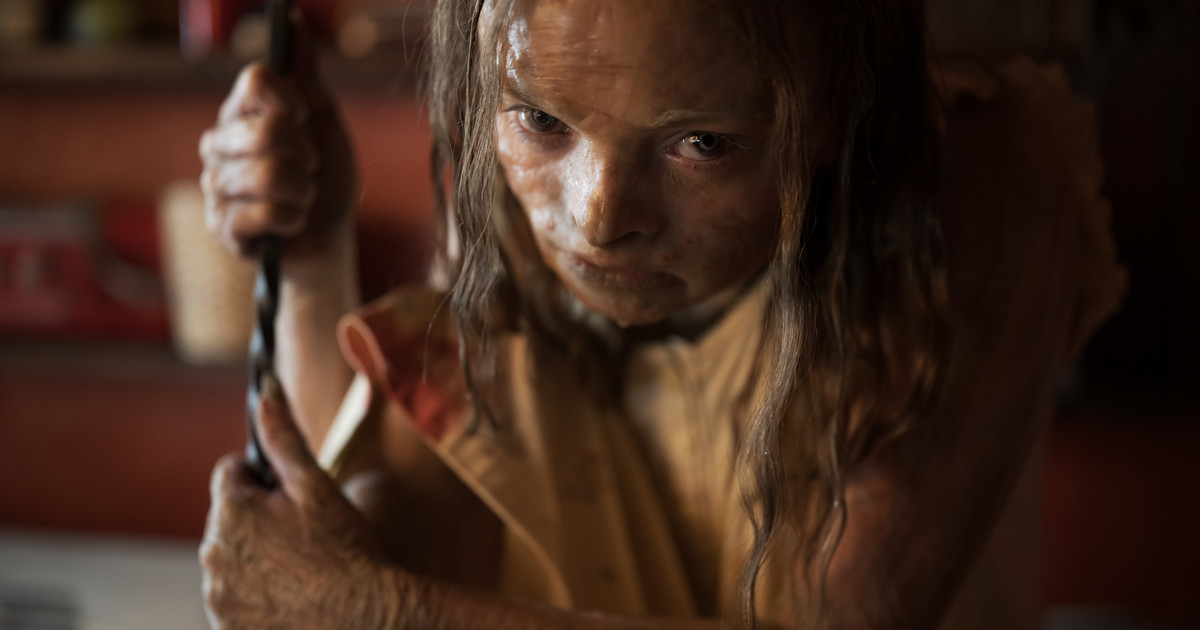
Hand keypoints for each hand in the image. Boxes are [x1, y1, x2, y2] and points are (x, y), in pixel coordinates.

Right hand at [199, 10, 356, 271]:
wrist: (330, 238)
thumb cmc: (326, 179)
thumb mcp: (324, 123)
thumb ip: (307, 76)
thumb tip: (296, 22)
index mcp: (241, 112)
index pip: (257, 79)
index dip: (292, 100)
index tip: (305, 120)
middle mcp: (219, 143)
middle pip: (266, 129)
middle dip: (306, 155)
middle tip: (311, 169)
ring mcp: (216, 186)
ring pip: (266, 175)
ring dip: (302, 191)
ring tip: (303, 198)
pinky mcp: (222, 227)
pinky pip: (263, 214)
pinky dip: (292, 219)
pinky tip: (291, 223)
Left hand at [199, 375, 404, 628]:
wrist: (364, 618)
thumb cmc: (345, 550)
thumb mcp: (317, 485)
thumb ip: (283, 436)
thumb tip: (266, 389)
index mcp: (230, 510)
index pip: (231, 472)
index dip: (266, 479)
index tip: (293, 498)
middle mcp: (211, 553)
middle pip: (230, 517)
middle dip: (260, 518)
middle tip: (305, 535)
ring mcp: (216, 595)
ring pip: (232, 557)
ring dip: (257, 556)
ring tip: (302, 569)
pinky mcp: (224, 625)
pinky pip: (234, 596)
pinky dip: (256, 593)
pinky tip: (291, 596)